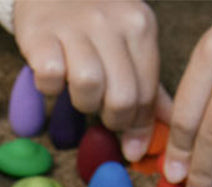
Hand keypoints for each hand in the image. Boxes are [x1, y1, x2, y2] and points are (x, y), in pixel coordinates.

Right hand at [12, 0, 160, 159]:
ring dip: (83, 104)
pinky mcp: (41, 36)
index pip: (147, 91)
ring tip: (79, 96)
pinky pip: (50, 77)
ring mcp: (75, 27)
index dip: (138, 125)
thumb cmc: (93, 21)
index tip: (129, 140)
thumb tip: (170, 125)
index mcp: (140, 26)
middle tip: (104, 117)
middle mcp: (112, 22)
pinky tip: (53, 80)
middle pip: (122, 96)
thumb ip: (148, 83)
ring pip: (88, 86)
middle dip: (114, 120)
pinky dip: (51, 87)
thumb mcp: (129, 41)